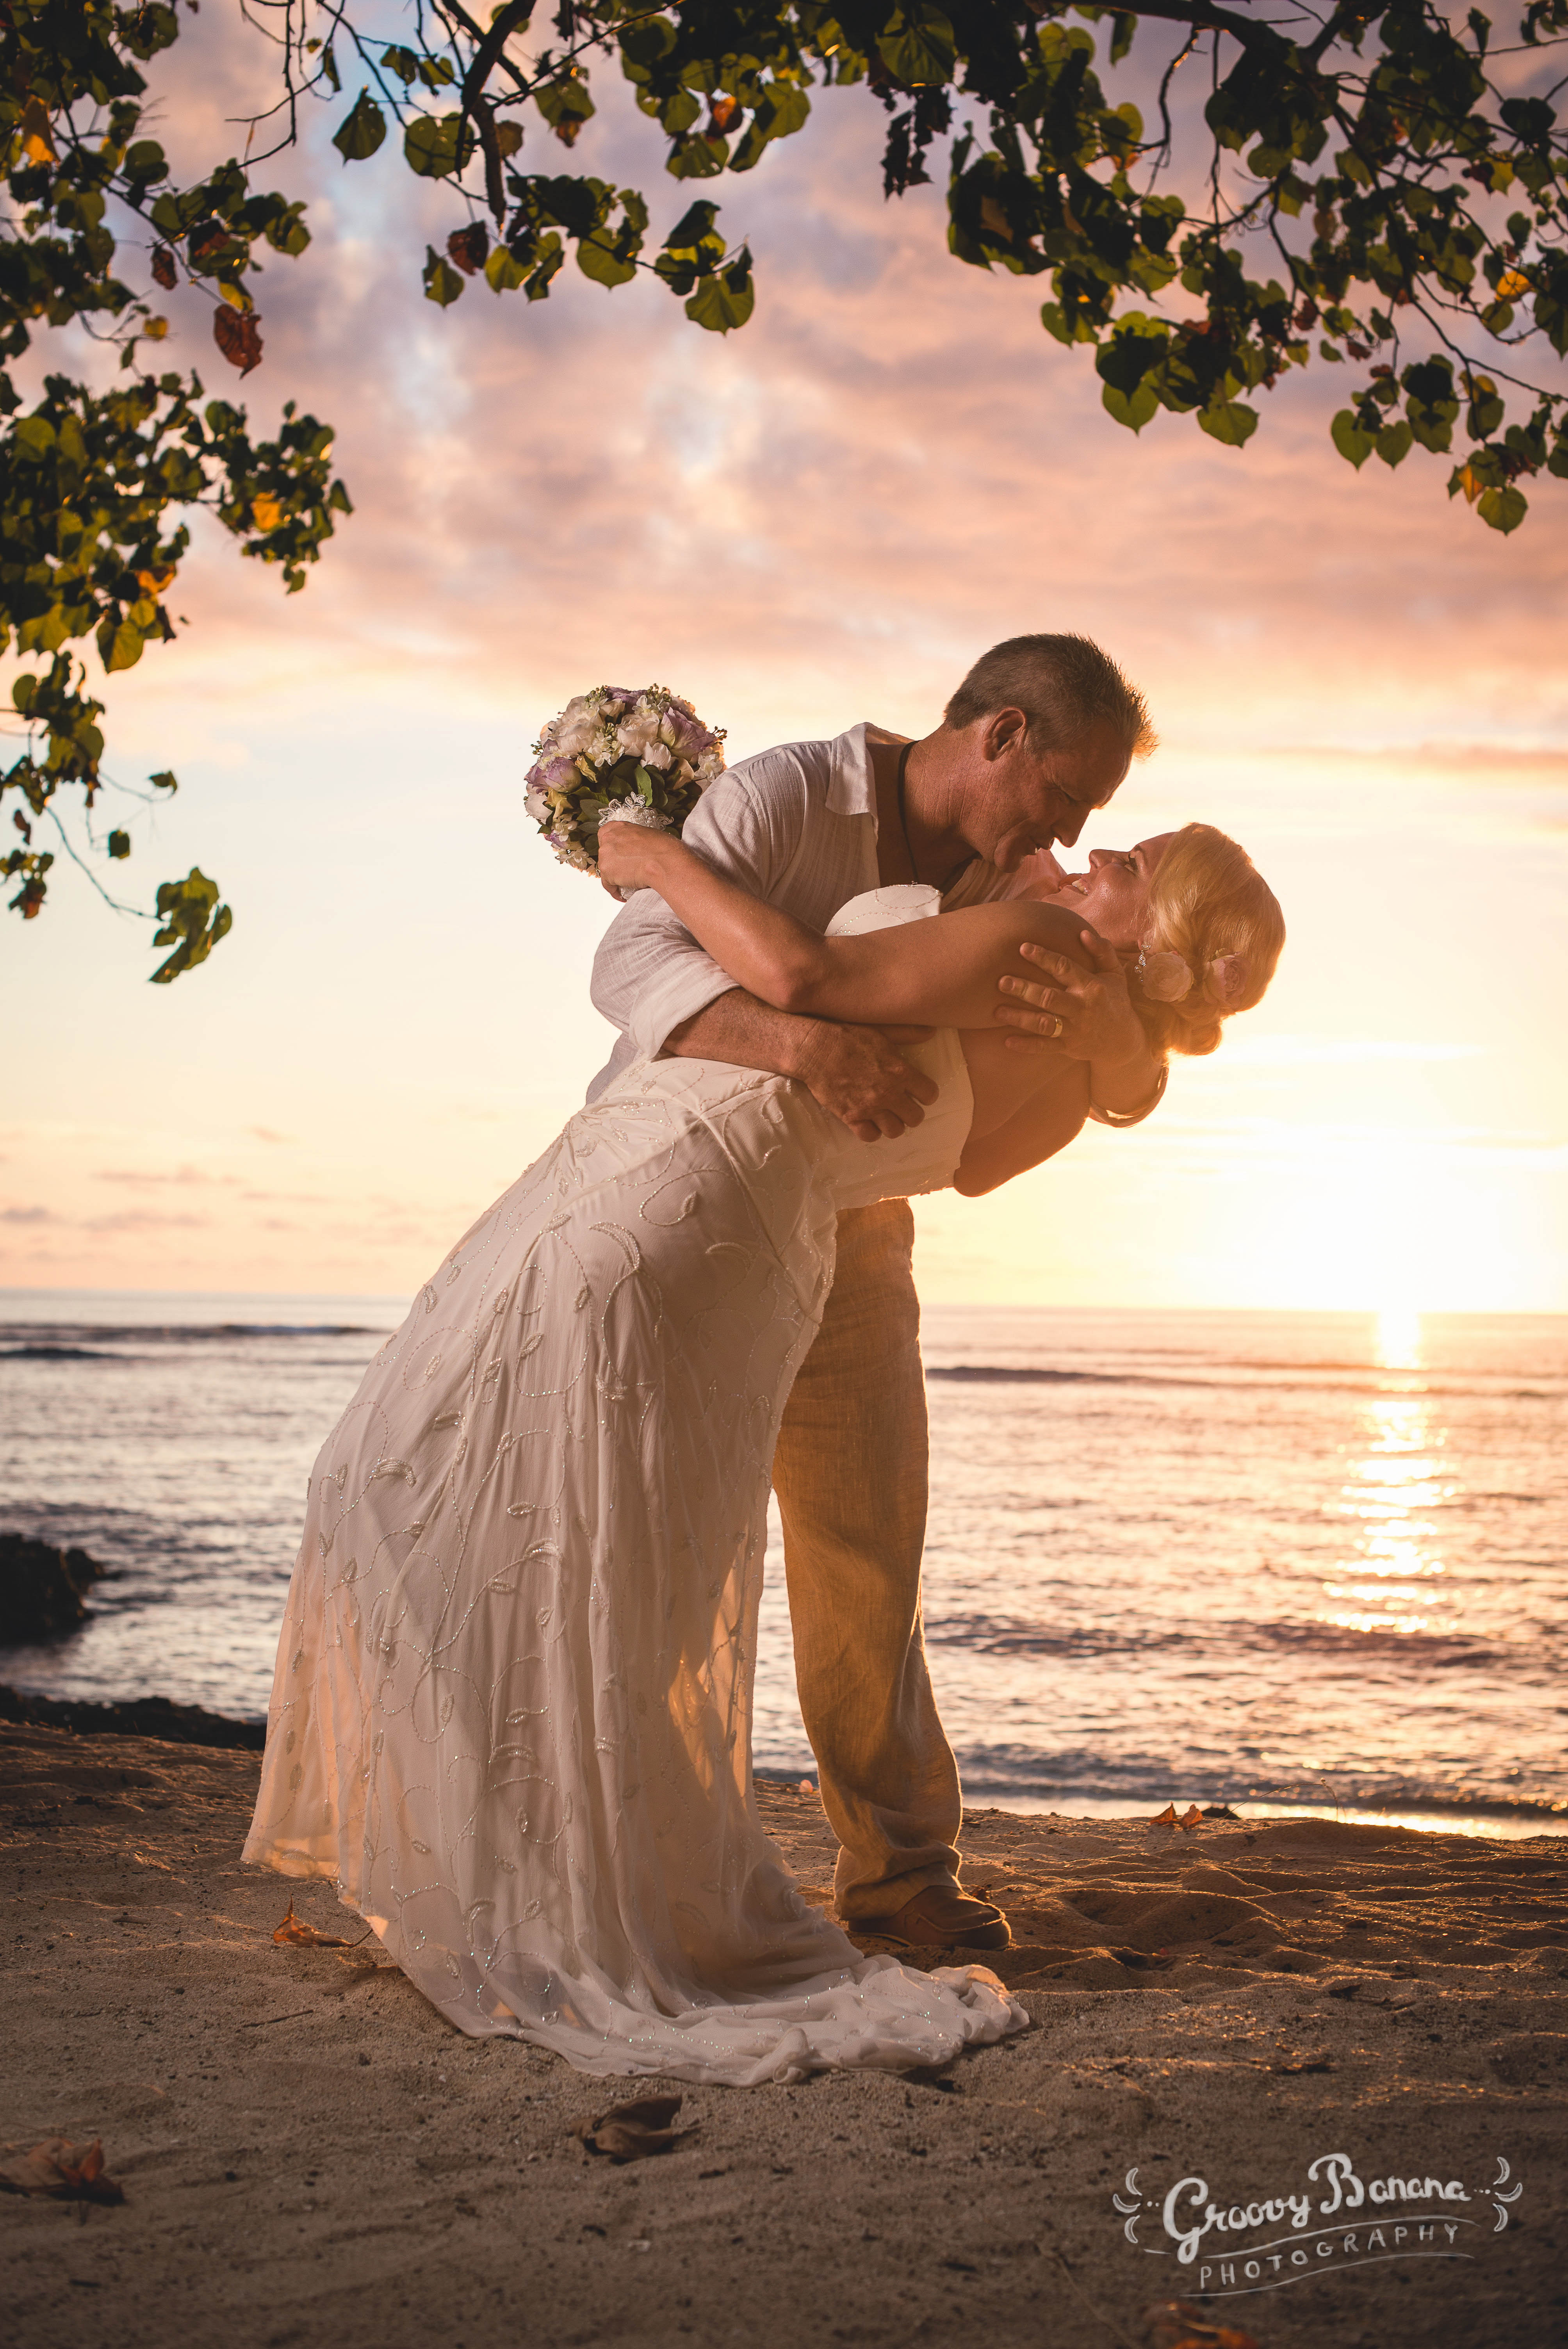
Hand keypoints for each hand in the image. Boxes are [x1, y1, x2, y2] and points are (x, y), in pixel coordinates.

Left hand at [596, 818, 677, 896]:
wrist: (664, 862)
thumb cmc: (664, 850)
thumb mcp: (649, 836)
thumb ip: (636, 841)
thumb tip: (640, 850)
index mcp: (620, 827)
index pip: (605, 835)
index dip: (612, 848)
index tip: (617, 855)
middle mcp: (610, 838)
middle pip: (605, 854)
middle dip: (615, 863)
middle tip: (627, 871)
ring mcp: (605, 854)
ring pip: (607, 870)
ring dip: (616, 878)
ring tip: (629, 884)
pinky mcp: (606, 871)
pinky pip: (609, 885)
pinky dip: (616, 891)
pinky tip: (624, 895)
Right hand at [792, 1020, 937, 1140]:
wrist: (816, 1049)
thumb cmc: (849, 1037)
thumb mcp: (883, 1032)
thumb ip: (909, 1034)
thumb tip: (931, 1031)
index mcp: (900, 1071)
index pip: (929, 1094)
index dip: (926, 1094)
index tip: (919, 1092)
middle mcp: (889, 1093)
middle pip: (916, 1118)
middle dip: (911, 1112)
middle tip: (903, 1105)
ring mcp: (870, 1108)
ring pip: (895, 1131)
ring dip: (893, 1124)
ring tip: (887, 1115)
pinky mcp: (851, 1117)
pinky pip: (870, 1136)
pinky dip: (871, 1131)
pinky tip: (869, 1121)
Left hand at [994, 929, 1145, 1066]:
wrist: (1123, 1040)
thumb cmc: (1114, 1000)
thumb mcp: (1115, 974)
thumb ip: (1102, 951)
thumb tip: (1083, 932)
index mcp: (1091, 986)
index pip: (1064, 968)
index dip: (1043, 957)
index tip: (1022, 947)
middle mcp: (1081, 1008)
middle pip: (1048, 997)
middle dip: (1024, 989)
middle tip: (1001, 981)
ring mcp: (1074, 1030)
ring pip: (1043, 1023)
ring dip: (1019, 1017)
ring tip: (996, 1010)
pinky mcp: (1068, 1047)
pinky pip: (1044, 1047)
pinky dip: (1026, 1045)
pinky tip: (1006, 1041)